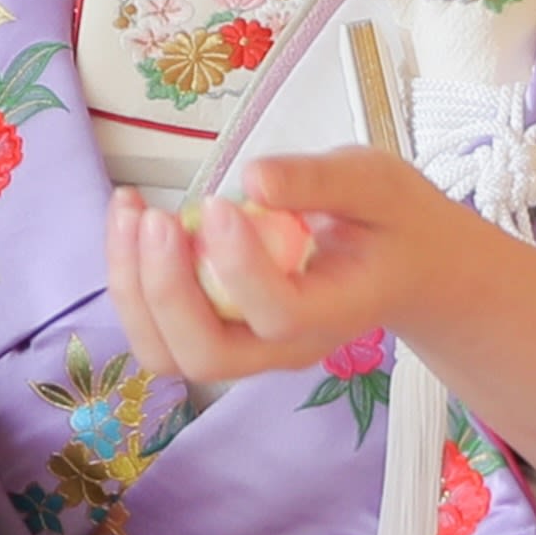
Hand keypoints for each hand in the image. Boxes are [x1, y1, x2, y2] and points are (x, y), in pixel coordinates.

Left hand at [105, 144, 498, 389]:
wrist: (404, 266)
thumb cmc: (392, 221)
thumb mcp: (375, 181)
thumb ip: (319, 181)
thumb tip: (253, 179)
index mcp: (335, 313)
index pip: (279, 314)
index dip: (239, 267)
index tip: (218, 203)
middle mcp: (286, 347)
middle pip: (207, 355)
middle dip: (165, 290)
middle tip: (155, 217)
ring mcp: (248, 348)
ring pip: (169, 353)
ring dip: (134, 288)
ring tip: (131, 210)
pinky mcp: (218, 331)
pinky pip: (158, 329)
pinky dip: (131, 278)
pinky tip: (131, 217)